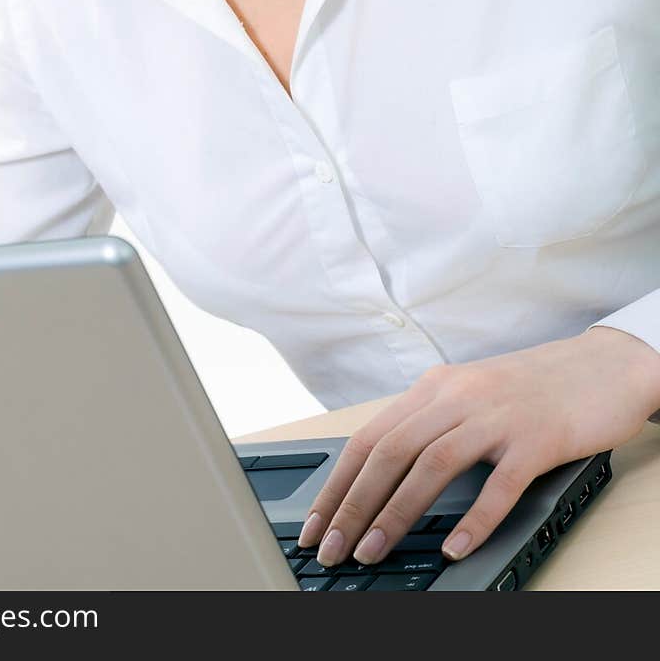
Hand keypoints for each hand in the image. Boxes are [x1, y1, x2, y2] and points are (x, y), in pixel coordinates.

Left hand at [298, 326, 659, 566]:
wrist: (602, 367)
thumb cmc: (534, 388)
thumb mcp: (471, 395)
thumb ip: (432, 425)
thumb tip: (384, 478)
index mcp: (436, 386)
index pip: (370, 436)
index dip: (338, 483)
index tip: (316, 524)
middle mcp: (459, 395)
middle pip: (390, 451)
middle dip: (354, 505)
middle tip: (333, 548)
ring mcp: (497, 415)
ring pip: (431, 464)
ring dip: (396, 513)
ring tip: (373, 552)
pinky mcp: (537, 439)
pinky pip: (499, 483)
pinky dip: (474, 518)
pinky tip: (456, 547)